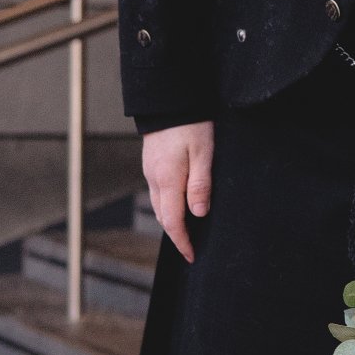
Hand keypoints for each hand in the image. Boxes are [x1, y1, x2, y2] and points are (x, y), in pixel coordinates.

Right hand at [143, 120, 214, 259]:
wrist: (168, 99)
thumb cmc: (190, 125)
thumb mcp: (203, 153)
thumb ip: (200, 185)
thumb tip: (198, 214)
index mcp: (168, 181)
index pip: (173, 222)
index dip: (182, 241)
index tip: (191, 255)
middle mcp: (155, 179)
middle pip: (163, 217)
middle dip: (176, 234)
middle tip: (191, 247)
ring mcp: (150, 171)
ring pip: (159, 205)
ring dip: (171, 220)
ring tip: (187, 230)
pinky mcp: (151, 163)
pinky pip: (158, 192)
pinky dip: (167, 205)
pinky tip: (180, 203)